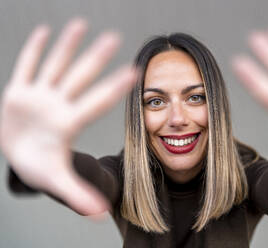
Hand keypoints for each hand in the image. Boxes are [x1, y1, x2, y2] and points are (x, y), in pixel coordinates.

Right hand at [0, 18, 136, 214]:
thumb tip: (101, 214)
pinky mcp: (18, 93)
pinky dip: (32, 50)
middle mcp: (57, 105)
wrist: (19, 156)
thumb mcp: (55, 180)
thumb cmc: (39, 167)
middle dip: (95, 58)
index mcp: (68, 124)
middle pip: (79, 77)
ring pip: (54, 66)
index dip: (114, 87)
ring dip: (66, 46)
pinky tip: (44, 30)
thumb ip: (77, 194)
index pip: (97, 102)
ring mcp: (38, 97)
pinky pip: (25, 67)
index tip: (136, 72)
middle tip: (115, 37)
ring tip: (82, 24)